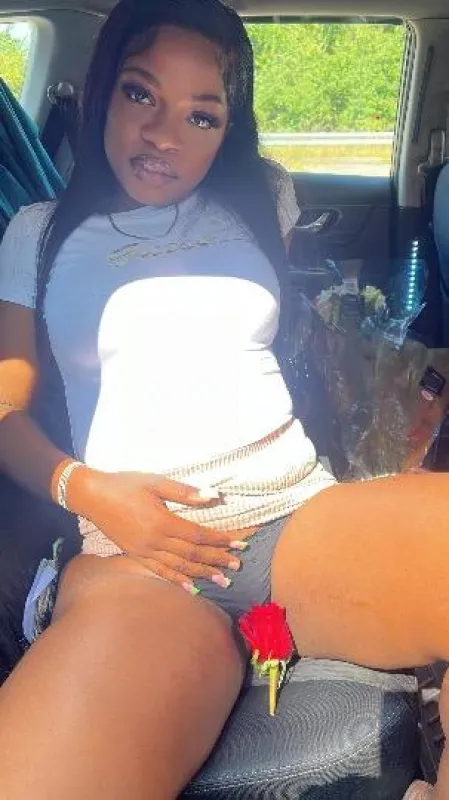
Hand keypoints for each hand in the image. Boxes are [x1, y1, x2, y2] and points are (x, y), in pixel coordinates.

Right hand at [76, 470, 245, 590]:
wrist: (92, 497)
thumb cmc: (125, 485)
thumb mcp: (155, 482)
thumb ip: (184, 491)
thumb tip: (212, 496)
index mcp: (162, 521)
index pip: (198, 535)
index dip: (220, 540)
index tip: (238, 544)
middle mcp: (155, 541)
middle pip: (192, 554)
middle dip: (217, 560)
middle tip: (238, 566)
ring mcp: (144, 552)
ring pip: (179, 567)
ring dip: (203, 574)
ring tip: (223, 581)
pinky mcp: (136, 556)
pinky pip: (160, 572)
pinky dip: (177, 581)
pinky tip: (192, 589)